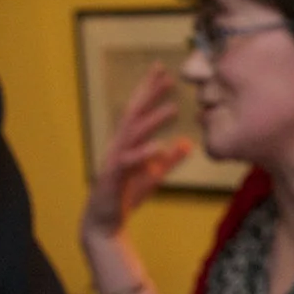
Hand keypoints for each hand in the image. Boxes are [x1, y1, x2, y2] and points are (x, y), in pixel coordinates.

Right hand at [84, 62, 191, 237]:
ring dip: (152, 121)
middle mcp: (118, 146)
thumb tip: (188, 143)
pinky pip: (128, 163)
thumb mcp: (153, 175)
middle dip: (148, 94)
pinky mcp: (113, 179)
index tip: (163, 70)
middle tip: (166, 75)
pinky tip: (158, 146)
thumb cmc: (126, 195)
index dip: (149, 90)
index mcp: (127, 142)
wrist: (105, 223)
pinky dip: (143, 154)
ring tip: (173, 109)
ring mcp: (114, 161)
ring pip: (132, 135)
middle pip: (133, 114)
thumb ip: (169, 159)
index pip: (139, 111)